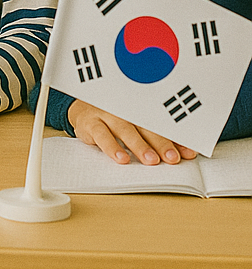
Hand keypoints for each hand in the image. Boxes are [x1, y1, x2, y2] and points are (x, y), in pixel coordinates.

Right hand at [68, 99, 197, 164]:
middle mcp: (124, 109)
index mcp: (139, 108)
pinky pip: (101, 135)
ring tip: (151, 160)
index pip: (160, 124)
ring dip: (139, 145)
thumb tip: (184, 153)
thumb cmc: (114, 118)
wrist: (81, 108)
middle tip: (172, 158)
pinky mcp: (90, 123)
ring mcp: (106, 114)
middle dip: (160, 142)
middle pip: (145, 125)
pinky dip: (112, 147)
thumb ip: (156, 137)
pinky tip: (122, 159)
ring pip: (124, 129)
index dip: (175, 138)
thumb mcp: (135, 123)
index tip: (188, 153)